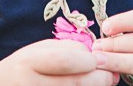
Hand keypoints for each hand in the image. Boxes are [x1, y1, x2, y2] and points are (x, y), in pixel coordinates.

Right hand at [0, 39, 118, 85]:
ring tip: (103, 82)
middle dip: (101, 77)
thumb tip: (97, 56)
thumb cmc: (22, 68)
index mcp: (29, 62)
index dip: (89, 60)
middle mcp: (32, 85)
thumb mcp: (37, 50)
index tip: (96, 59)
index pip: (67, 61)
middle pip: (77, 83)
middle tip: (110, 73)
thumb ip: (67, 48)